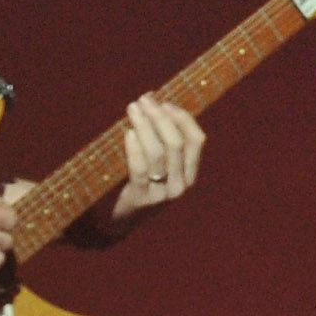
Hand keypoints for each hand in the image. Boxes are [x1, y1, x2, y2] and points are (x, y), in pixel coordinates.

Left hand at [110, 95, 206, 222]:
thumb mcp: (156, 160)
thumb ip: (159, 134)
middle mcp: (181, 184)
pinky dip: (135, 149)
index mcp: (189, 172)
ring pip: (158, 153)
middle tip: (143, 101)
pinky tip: (128, 133)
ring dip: (145, 127)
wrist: (120, 218)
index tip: (164, 102)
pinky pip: (140, 170)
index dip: (182, 118)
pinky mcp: (142, 199)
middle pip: (176, 144)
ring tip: (133, 110)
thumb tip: (152, 97)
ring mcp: (162, 193)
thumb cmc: (137, 180)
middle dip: (159, 118)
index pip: (196, 140)